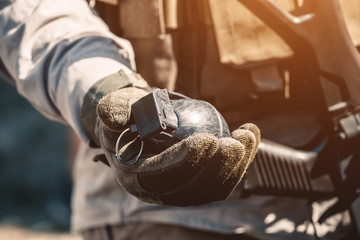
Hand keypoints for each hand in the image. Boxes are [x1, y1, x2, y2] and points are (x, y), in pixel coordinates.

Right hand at [94, 87, 259, 205]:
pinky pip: (221, 179)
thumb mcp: (117, 107)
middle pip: (191, 188)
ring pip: (212, 188)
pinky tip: (248, 138)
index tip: (208, 140)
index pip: (158, 177)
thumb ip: (114, 110)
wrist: (139, 126)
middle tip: (236, 142)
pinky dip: (239, 162)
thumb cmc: (130, 114)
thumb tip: (115, 119)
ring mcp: (179, 190)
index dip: (184, 162)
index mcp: (133, 175)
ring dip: (235, 165)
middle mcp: (156, 190)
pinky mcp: (196, 183)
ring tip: (247, 136)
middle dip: (218, 167)